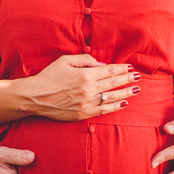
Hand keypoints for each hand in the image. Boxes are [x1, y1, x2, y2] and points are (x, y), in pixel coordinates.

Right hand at [19, 54, 139, 120]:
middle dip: (128, 79)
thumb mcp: (65, 60)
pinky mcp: (83, 114)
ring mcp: (87, 103)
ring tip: (136, 90)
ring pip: (112, 97)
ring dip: (126, 92)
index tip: (130, 67)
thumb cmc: (49, 77)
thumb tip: (100, 64)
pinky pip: (103, 111)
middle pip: (114, 83)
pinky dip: (115, 107)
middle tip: (139, 77)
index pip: (109, 70)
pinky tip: (123, 103)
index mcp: (85, 74)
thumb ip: (84, 60)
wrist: (35, 97)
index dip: (121, 69)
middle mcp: (89, 89)